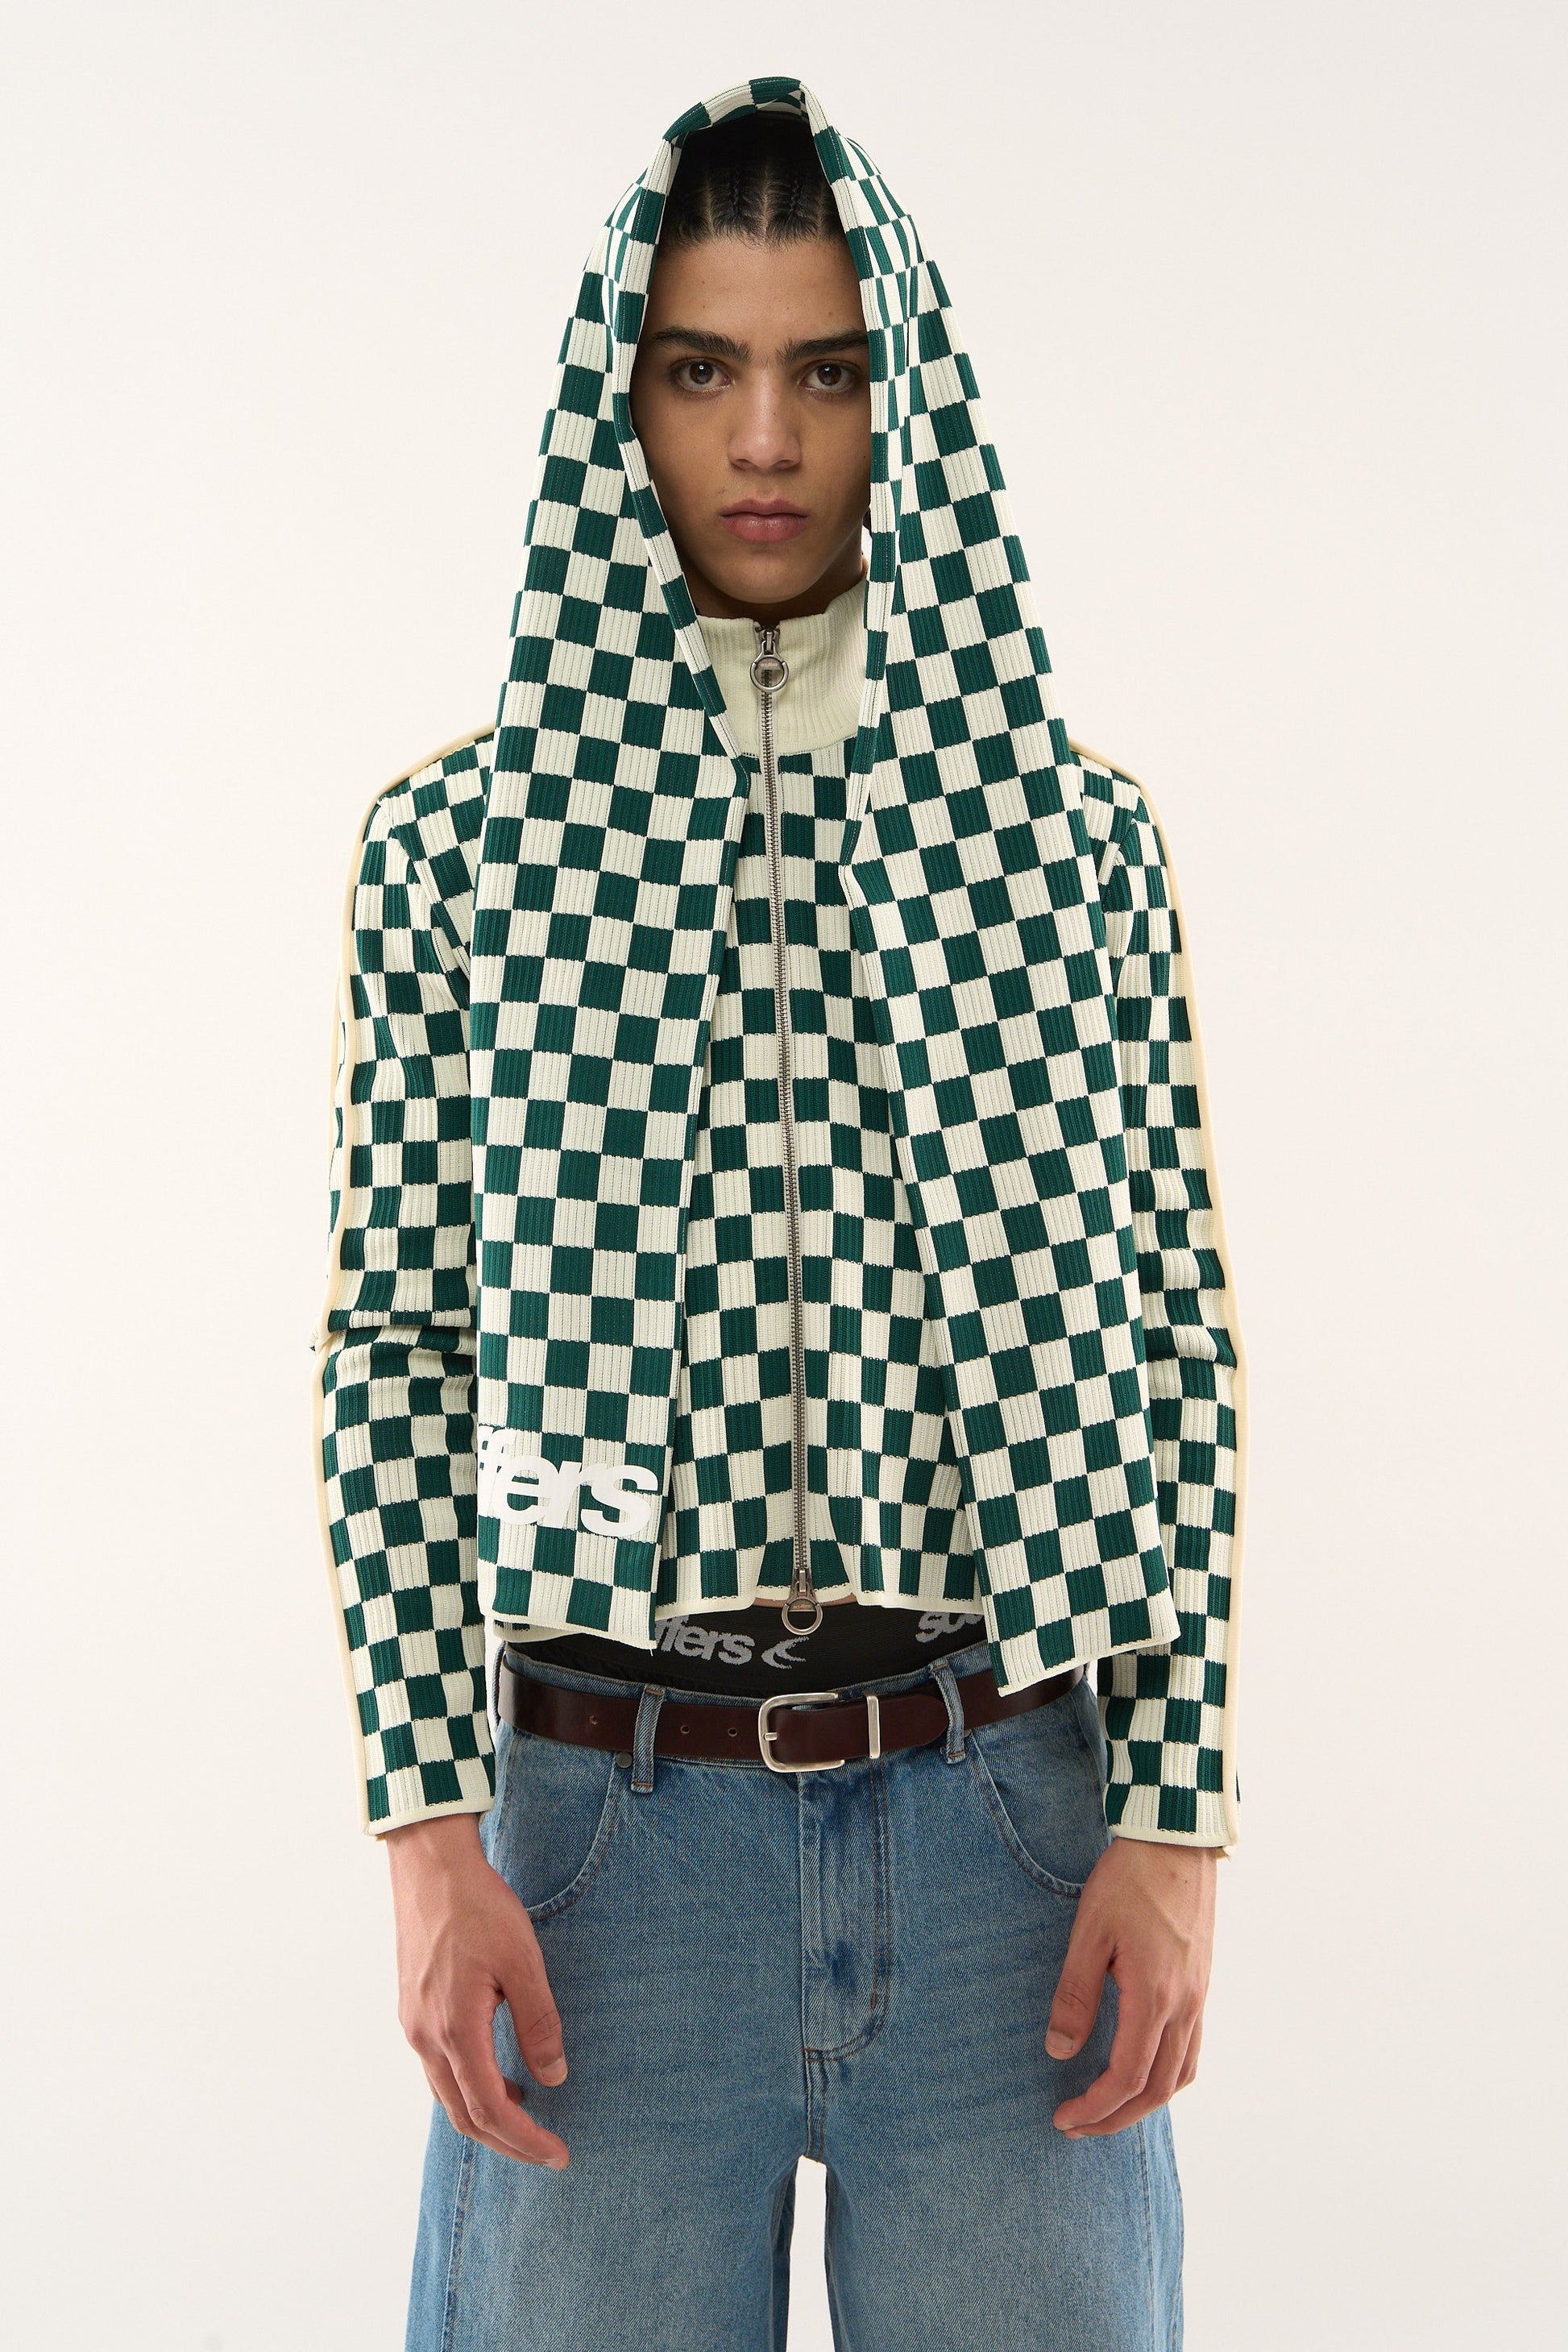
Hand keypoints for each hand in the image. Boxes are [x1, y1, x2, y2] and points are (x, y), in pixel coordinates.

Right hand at [384, 1813, 569, 2168]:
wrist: (430, 1866)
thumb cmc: (478, 1907)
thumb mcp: (522, 1961)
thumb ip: (539, 2023)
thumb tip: (554, 2078)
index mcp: (454, 2029)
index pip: (490, 2109)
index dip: (525, 2140)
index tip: (558, 2154)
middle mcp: (426, 2037)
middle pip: (465, 2116)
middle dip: (508, 2141)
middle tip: (547, 2151)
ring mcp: (414, 2025)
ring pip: (448, 2096)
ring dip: (487, 2116)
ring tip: (528, 2116)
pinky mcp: (412, 2010)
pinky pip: (439, 2070)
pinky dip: (469, 2087)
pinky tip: (498, 2074)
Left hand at [1045, 1836, 1216, 2136]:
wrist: (1176, 1842)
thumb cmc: (1129, 1881)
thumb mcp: (1089, 1934)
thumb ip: (1075, 1995)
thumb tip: (1059, 2050)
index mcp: (1155, 1997)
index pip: (1127, 2077)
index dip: (1095, 2107)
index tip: (1064, 2117)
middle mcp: (1185, 2006)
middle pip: (1158, 2090)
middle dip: (1116, 2117)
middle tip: (1077, 2125)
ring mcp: (1198, 1997)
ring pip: (1181, 2075)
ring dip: (1145, 2102)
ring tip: (1107, 2109)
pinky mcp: (1201, 1985)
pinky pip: (1192, 2049)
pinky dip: (1168, 2076)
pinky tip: (1143, 2070)